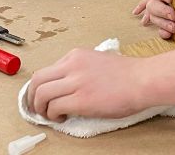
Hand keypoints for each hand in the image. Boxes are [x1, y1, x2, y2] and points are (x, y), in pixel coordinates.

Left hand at [27, 48, 149, 120]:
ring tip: (49, 115)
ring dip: (40, 108)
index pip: (47, 70)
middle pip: (37, 80)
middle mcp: (72, 65)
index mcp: (76, 56)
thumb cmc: (128, 74)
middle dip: (32, 97)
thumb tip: (67, 86)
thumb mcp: (97, 61)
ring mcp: (76, 82)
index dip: (40, 87)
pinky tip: (62, 118)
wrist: (143, 80)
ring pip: (41, 94)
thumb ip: (80, 69)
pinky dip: (53, 115)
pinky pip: (54, 107)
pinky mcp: (81, 100)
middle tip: (36, 108)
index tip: (41, 97)